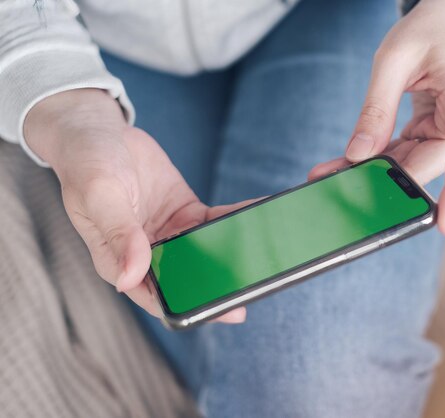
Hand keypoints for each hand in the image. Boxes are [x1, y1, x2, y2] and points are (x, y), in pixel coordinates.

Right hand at [24, 88, 247, 322]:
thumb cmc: (88, 164)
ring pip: (207, 254)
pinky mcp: (186, 215)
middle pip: (186, 281)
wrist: (99, 133)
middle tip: (254, 289)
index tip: (218, 313)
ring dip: (234, 256)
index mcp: (118, 261)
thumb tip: (130, 277)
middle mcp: (146, 255)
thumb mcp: (100, 196)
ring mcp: (169, 236)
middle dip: (219, 287)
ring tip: (267, 257)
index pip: (154, 296)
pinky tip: (259, 215)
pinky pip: (216, 223)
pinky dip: (237, 220)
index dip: (185, 308)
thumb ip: (119, 235)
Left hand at [311, 0, 444, 235]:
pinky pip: (407, 154)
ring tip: (331, 174)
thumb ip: (376, 109)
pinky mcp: (438, 134)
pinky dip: (379, 159)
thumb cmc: (431, 28)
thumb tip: (359, 155)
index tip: (443, 226)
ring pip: (411, 165)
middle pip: (425, 167)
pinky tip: (348, 163)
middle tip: (335, 186)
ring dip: (373, 172)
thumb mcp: (394, 60)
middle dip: (381, 182)